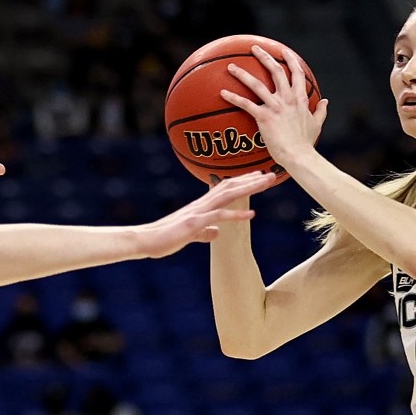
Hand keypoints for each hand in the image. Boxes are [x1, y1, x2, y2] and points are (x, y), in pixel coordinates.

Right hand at [138, 173, 272, 256]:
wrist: (144, 240)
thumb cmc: (163, 238)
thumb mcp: (188, 235)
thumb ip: (203, 233)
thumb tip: (217, 233)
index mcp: (200, 206)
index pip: (224, 188)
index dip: (242, 181)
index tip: (258, 176)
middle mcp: (201, 204)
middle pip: (230, 186)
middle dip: (251, 180)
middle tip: (272, 174)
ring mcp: (198, 212)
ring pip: (228, 195)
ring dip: (248, 189)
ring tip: (267, 184)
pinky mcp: (194, 223)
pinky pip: (218, 216)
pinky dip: (236, 214)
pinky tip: (251, 214)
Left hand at [220, 46, 327, 168]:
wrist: (298, 155)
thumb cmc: (306, 143)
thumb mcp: (317, 124)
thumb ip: (321, 111)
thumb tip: (325, 101)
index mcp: (300, 98)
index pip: (296, 73)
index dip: (290, 60)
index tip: (283, 51)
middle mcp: (287, 97)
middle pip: (274, 70)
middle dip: (264, 56)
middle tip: (253, 48)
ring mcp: (275, 106)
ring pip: (256, 84)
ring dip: (242, 73)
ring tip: (230, 66)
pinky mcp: (264, 116)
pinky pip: (245, 104)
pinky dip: (233, 97)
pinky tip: (222, 93)